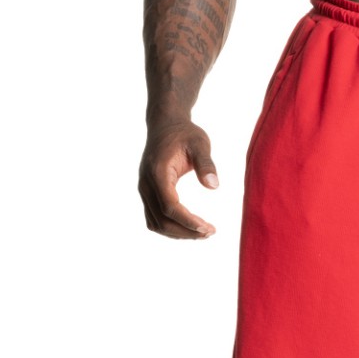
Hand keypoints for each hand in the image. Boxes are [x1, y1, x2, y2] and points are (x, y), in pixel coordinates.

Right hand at [138, 120, 218, 238]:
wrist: (166, 124)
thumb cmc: (184, 133)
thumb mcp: (200, 143)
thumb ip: (206, 164)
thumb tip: (213, 186)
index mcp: (158, 172)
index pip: (169, 206)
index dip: (188, 221)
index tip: (208, 228)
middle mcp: (146, 184)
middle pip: (162, 220)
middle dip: (187, 231)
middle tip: (211, 232)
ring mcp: (145, 190)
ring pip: (157, 224)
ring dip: (179, 233)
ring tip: (204, 232)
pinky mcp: (148, 194)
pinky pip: (155, 219)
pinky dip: (171, 229)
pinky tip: (190, 228)